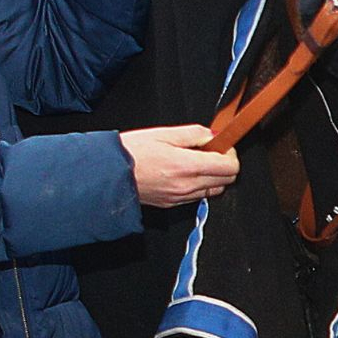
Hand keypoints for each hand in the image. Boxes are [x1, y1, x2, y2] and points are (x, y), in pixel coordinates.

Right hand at [122, 124, 239, 207]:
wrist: (107, 174)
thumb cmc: (131, 152)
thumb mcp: (164, 133)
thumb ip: (194, 134)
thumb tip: (213, 135)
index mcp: (187, 166)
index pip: (230, 167)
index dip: (230, 153)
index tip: (222, 145)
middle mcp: (187, 185)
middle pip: (227, 180)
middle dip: (224, 165)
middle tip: (211, 152)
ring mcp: (180, 197)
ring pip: (214, 190)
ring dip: (213, 176)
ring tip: (196, 163)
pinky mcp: (172, 204)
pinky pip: (198, 197)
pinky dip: (199, 186)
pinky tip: (185, 174)